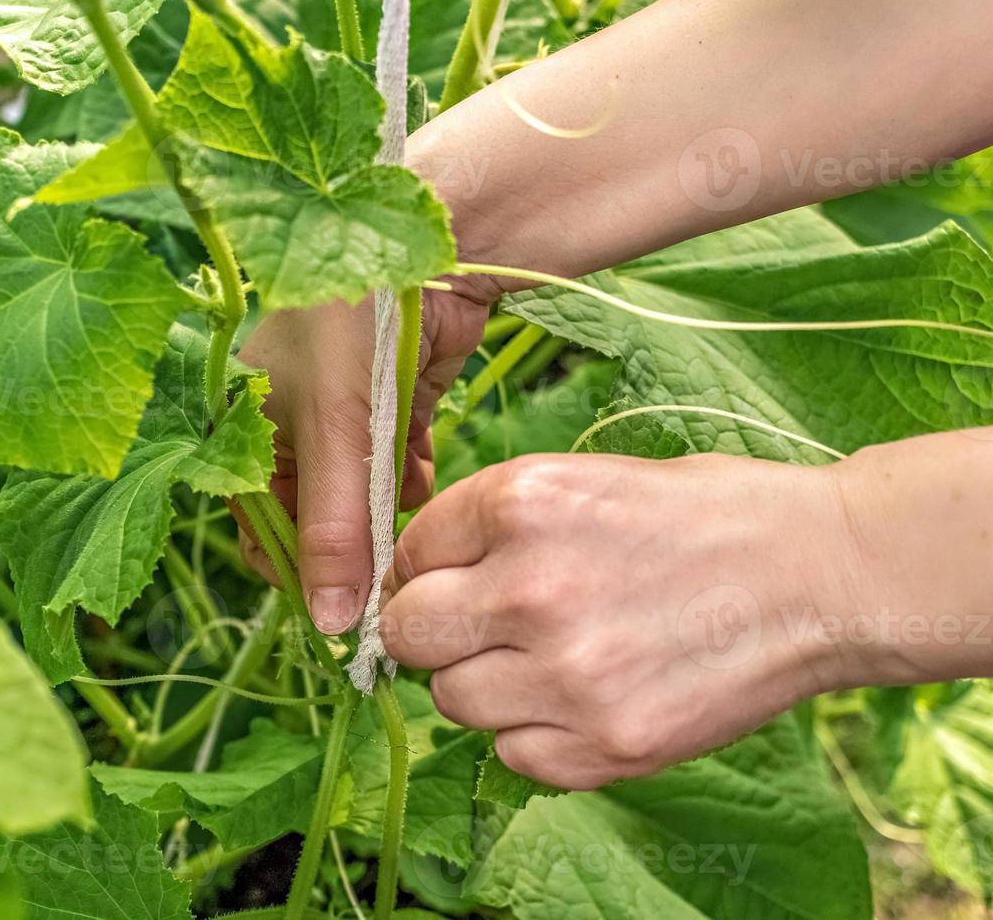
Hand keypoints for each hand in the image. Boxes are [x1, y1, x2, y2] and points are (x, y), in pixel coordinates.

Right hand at [236, 287, 490, 633]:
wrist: (429, 242)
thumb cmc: (351, 325)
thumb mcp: (334, 432)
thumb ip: (334, 530)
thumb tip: (330, 625)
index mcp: (242, 426)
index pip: (257, 525)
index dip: (296, 569)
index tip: (340, 605)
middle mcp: (284, 424)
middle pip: (313, 515)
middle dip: (350, 543)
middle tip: (386, 575)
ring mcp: (340, 415)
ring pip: (360, 497)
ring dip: (385, 513)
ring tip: (406, 515)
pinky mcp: (389, 405)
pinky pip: (393, 466)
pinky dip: (408, 479)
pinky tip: (421, 476)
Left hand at [379, 450, 874, 789]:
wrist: (825, 575)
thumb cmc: (710, 516)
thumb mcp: (589, 479)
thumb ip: (498, 524)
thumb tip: (424, 569)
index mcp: (523, 502)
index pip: (411, 551)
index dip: (428, 566)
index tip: (451, 578)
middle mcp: (531, 588)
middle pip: (409, 632)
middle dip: (432, 629)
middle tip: (477, 626)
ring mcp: (567, 675)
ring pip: (453, 700)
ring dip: (483, 683)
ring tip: (546, 659)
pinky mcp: (607, 745)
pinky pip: (514, 754)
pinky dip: (535, 733)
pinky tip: (583, 697)